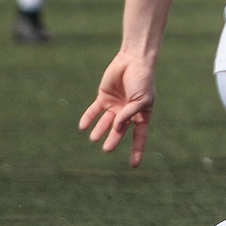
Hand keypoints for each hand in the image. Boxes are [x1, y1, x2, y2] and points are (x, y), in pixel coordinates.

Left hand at [79, 52, 156, 166]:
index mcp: (142, 114)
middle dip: (113, 140)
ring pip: (105, 122)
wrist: (133, 60)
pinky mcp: (104, 97)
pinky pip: (95, 111)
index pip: (140, 136)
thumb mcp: (141, 99)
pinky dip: (89, 118)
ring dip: (100, 130)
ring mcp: (115, 105)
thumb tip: (116, 128)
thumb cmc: (142, 80)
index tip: (134, 165)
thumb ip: (129, 114)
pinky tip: (83, 126)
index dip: (137, 150)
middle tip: (106, 149)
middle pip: (119, 131)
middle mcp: (128, 113)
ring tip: (94, 139)